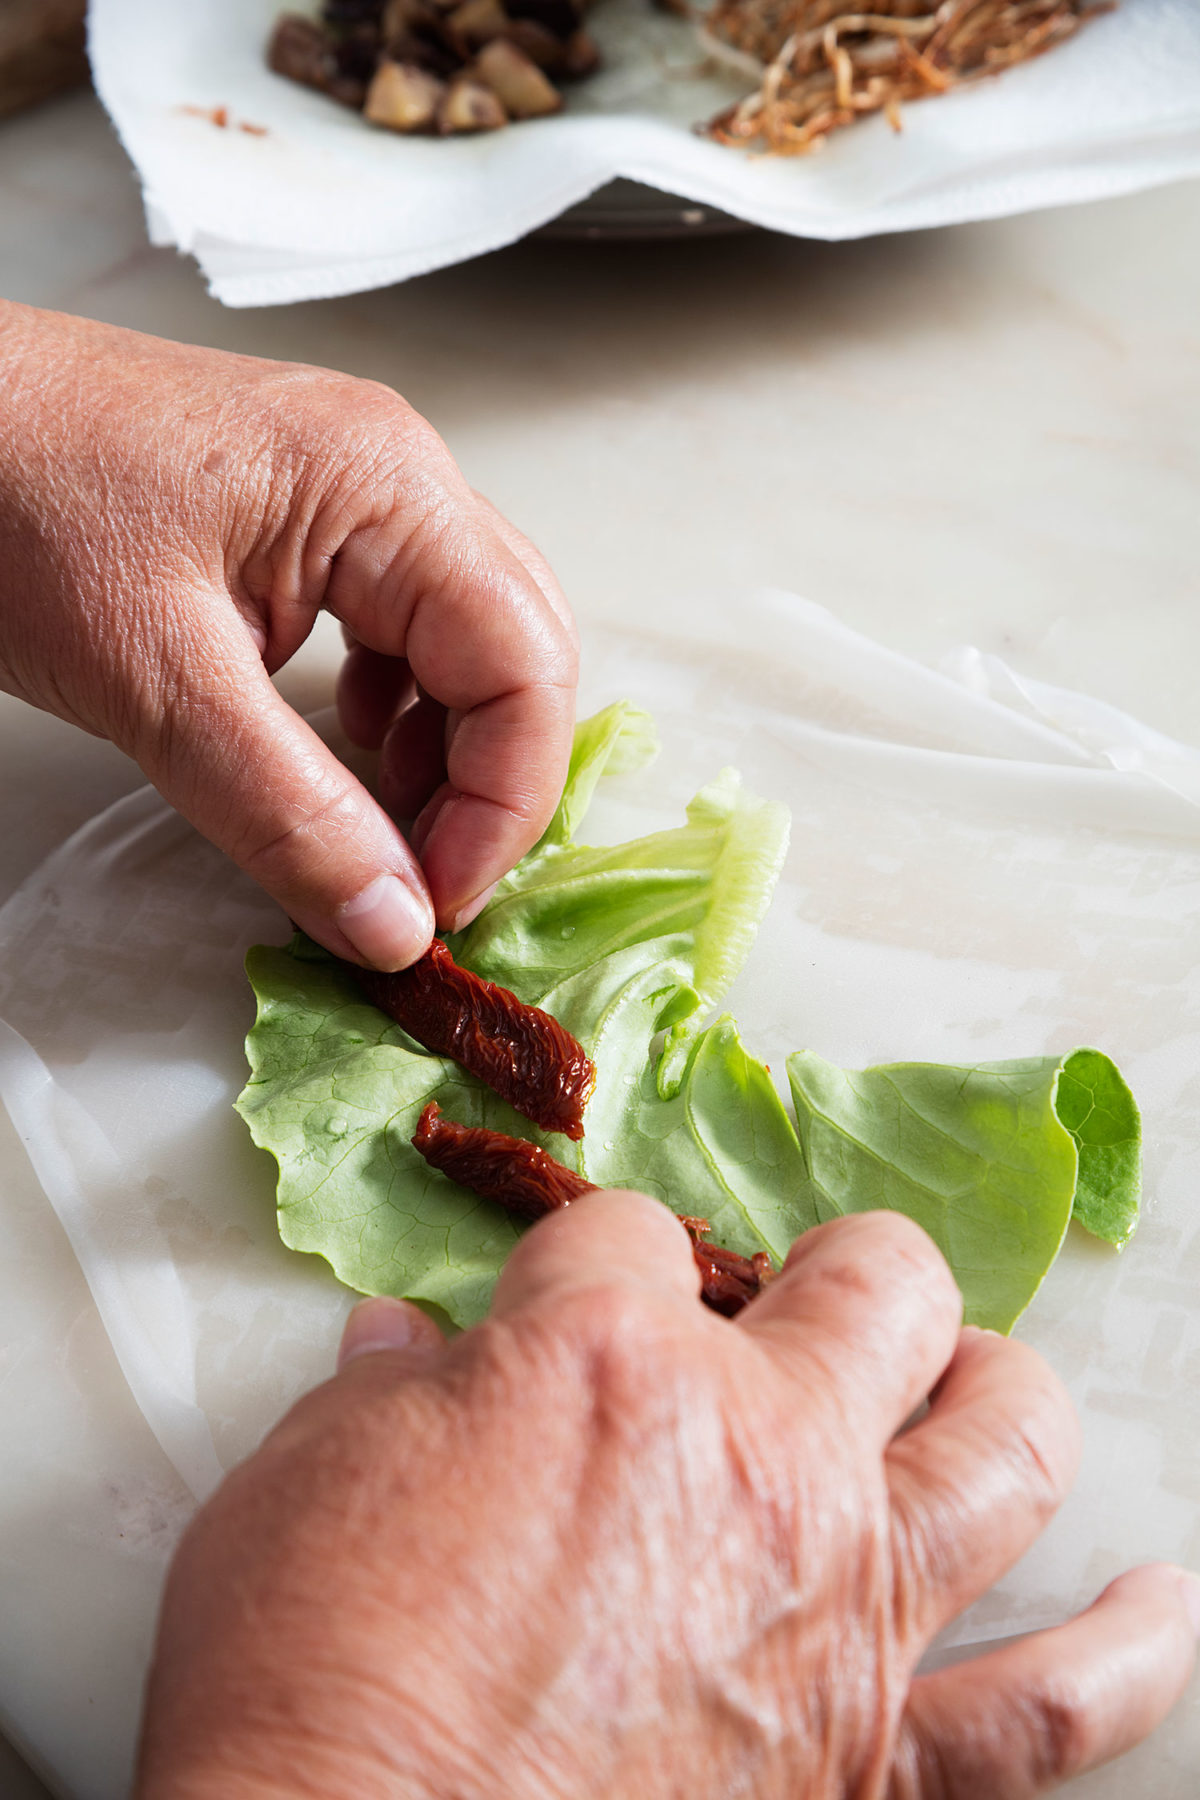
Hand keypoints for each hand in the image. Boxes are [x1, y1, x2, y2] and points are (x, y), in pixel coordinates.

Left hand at [0, 302, 577, 966]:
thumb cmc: (10, 492)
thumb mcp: (153, 679)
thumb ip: (287, 813)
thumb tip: (392, 923)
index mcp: (386, 489)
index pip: (524, 664)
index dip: (503, 802)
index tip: (435, 901)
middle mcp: (396, 477)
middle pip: (520, 650)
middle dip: (491, 781)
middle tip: (424, 883)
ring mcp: (356, 491)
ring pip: (470, 641)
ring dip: (451, 749)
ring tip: (389, 828)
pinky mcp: (308, 517)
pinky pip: (404, 624)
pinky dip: (400, 707)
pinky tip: (351, 746)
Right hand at [135, 1199, 1198, 1799]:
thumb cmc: (301, 1682)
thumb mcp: (298, 1488)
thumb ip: (382, 1401)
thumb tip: (399, 1353)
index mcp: (603, 1359)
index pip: (625, 1232)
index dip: (587, 1260)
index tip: (558, 1308)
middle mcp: (752, 1453)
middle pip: (870, 1284)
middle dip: (835, 1273)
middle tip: (798, 1306)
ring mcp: (834, 1601)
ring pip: (1001, 1441)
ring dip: (994, 1392)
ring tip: (977, 1382)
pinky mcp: (867, 1757)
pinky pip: (1041, 1710)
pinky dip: (1122, 1653)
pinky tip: (1158, 1609)